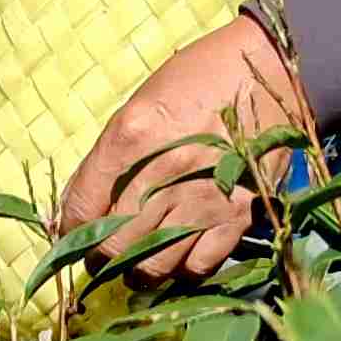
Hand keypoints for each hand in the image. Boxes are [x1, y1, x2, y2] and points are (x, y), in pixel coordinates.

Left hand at [53, 12, 319, 280]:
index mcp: (130, 139)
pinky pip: (199, 267)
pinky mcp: (238, 215)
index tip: (74, 237)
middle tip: (105, 255)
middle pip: (115, 245)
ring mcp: (202, 199)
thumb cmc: (198, 79)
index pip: (82, 207)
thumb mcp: (139, 104)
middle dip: (102, 258)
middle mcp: (163, 174)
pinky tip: (181, 254)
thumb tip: (80, 207)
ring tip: (141, 260)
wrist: (269, 70)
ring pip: (156, 266)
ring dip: (141, 270)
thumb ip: (108, 158)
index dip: (70, 231)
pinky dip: (184, 269)